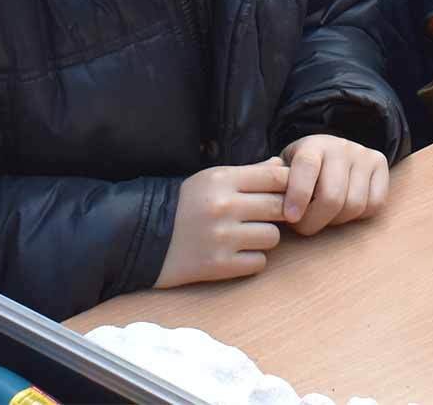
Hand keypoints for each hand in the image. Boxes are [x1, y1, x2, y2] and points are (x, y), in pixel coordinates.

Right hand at [154, 159, 288, 287]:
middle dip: (280, 212)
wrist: (143, 237)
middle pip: (279, 206)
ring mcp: (222, 237)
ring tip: (248, 235)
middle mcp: (224, 206)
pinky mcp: (218, 265)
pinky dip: (252, 259)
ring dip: (265, 237)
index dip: (289, 184)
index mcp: (223, 179)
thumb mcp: (213, 179)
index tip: (286, 192)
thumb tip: (282, 167)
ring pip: (273, 237)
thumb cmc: (185, 204)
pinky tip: (238, 253)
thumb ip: (250, 172)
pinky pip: (259, 262)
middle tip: (268, 216)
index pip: (276, 177)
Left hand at [280, 134, 389, 235]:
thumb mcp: (283, 167)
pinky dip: (358, 216)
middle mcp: (341, 147)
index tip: (290, 217)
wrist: (332, 150)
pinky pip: (374, 205)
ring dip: (336, 221)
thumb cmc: (302, 168)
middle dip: (315, 220)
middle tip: (302, 225)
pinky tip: (343, 209)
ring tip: (322, 215)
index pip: (306, 167)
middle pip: (333, 196)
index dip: (298, 195)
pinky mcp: (381, 166)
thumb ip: (270, 178)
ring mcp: (364, 155)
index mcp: (312, 145)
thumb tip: (260, 186)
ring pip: (354, 205)